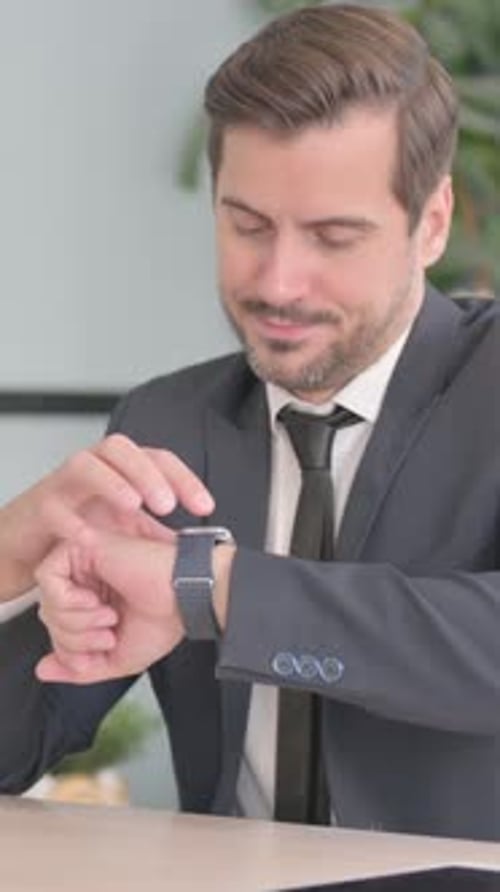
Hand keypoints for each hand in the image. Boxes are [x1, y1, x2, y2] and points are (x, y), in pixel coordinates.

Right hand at [0, 434, 213, 600]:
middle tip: (167, 505)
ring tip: (133, 506)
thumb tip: (197, 547)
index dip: (184, 480)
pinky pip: (54, 504)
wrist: (35, 539)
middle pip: (123, 449)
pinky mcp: (41, 505)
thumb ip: (157, 531)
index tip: (205, 507)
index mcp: (123, 467)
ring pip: (86, 464)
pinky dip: (71, 520)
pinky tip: (89, 536)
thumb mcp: (128, 527)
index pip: (158, 459)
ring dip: (113, 482)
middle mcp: (96, 465)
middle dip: (149, 474)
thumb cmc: (84, 524)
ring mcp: (66, 481)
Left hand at [35, 526, 183, 683]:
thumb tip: (44, 669)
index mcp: (96, 600)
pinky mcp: (82, 545)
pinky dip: (67, 600)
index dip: (73, 649)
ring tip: (107, 617)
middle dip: (73, 639)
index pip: (59, 629)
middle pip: (48, 616)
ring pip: (45, 600)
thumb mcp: (117, 657)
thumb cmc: (165, 619)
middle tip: (108, 632)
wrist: (186, 595)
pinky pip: (47, 577)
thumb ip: (78, 666)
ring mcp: (84, 561)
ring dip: (75, 621)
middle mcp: (88, 579)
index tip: (107, 644)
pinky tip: (96, 601)